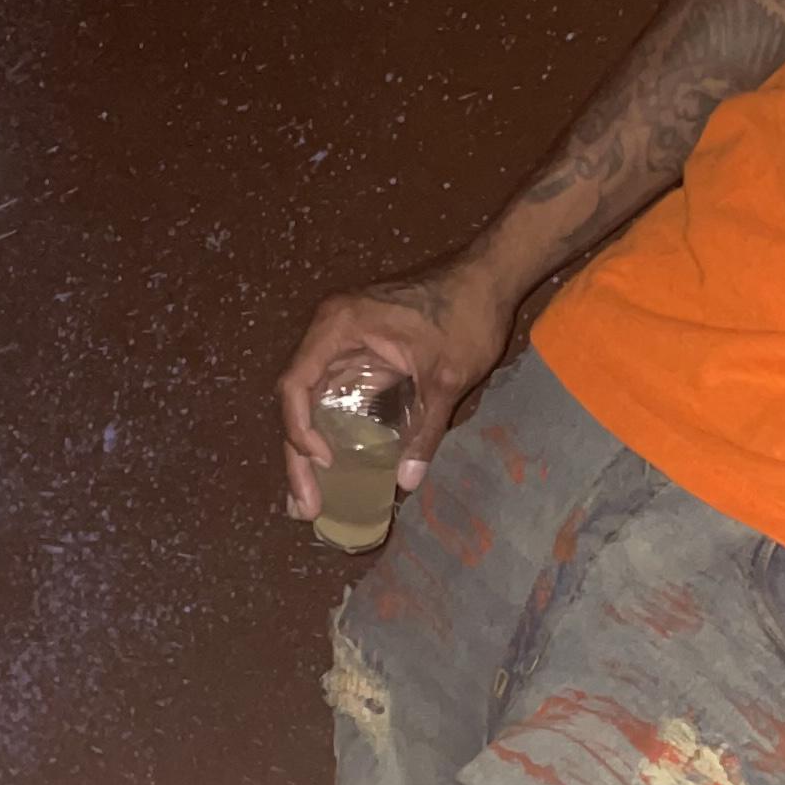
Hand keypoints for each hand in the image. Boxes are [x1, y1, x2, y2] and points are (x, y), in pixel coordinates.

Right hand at [276, 257, 515, 518]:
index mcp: (339, 326)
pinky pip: (336, 397)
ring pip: (313, 402)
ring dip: (311, 449)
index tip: (325, 463)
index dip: (300, 430)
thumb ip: (425, 430)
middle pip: (298, 400)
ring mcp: (343, 344)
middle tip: (306, 506)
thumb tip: (408, 481)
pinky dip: (333, 431)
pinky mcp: (362, 355)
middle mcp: (330, 332)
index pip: (295, 385)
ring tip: (311, 500)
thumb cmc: (467, 316)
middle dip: (299, 455)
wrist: (489, 278)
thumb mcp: (447, 378)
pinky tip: (336, 469)